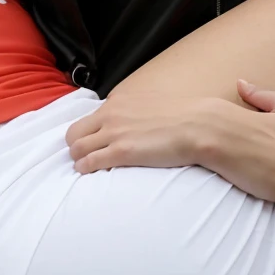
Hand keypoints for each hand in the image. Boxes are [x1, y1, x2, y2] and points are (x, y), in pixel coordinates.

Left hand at [66, 83, 274, 228]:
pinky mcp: (163, 150)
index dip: (112, 123)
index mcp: (193, 107)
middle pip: (103, 118)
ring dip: (86, 153)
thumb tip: (246, 85)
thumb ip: (258, 95)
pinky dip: (94, 164)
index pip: (136, 108)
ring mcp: (165, 130)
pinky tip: (86, 174)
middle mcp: (174, 113)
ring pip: (98, 135)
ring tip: (82, 170)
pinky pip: (111, 154)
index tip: (100, 136)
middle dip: (87, 138)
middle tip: (83, 158)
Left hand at [66, 91, 219, 173]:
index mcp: (119, 102)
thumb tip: (138, 120)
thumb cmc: (184, 117)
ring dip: (78, 159)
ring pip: (77, 148)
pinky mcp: (121, 152)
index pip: (89, 118)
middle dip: (75, 146)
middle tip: (83, 156)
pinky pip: (89, 162)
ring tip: (85, 167)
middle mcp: (112, 115)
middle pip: (74, 133)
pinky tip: (88, 172)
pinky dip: (84, 168)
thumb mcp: (154, 104)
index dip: (89, 133)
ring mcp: (115, 133)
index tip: (93, 142)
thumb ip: (138, 110)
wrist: (199, 125)